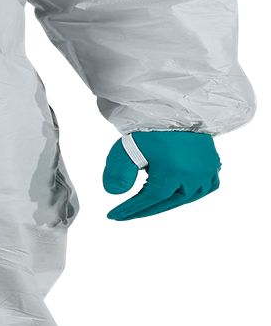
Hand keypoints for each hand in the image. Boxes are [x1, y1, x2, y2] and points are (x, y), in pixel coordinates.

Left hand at [103, 130, 220, 220]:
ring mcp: (207, 172)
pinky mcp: (214, 165)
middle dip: (143, 210)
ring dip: (166, 204)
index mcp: (173, 173)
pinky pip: (205, 188)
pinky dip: (190, 195)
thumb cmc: (150, 128)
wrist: (176, 109)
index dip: (130, 209)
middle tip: (124, 215)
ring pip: (186, 198)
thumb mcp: (126, 148)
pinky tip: (177, 195)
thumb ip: (118, 172)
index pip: (148, 200)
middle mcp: (194, 176)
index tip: (112, 216)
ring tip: (147, 206)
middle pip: (166, 202)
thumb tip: (114, 193)